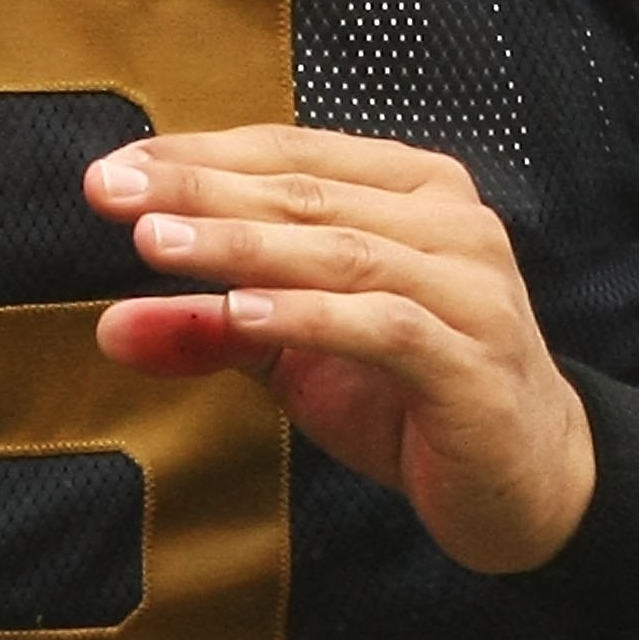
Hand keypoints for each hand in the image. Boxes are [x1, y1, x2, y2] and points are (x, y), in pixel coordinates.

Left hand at [85, 125, 595, 575]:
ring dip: (242, 245)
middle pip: (308, 193)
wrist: (528, 484)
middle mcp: (451, 224)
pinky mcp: (473, 362)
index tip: (113, 169)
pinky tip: (241, 313)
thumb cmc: (410, 396)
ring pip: (341, 251)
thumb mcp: (298, 358)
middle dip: (201, 190)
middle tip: (111, 190)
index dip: (200, 157)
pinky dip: (307, 317)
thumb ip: (213, 330)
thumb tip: (112, 326)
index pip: (292, 155)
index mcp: (412, 191)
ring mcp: (470, 290)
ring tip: (156, 242)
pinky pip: (382, 327)